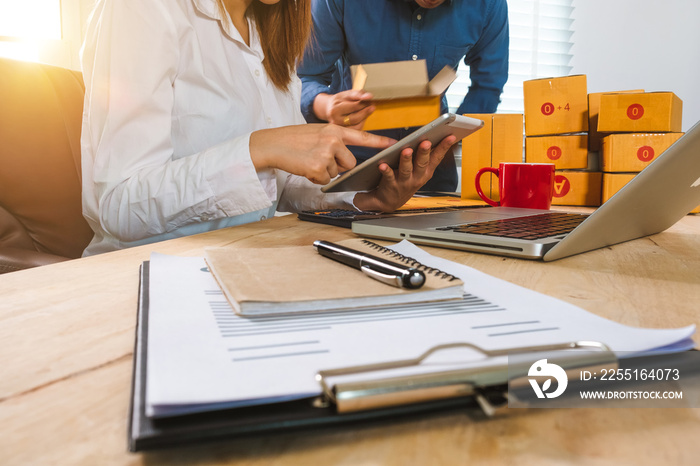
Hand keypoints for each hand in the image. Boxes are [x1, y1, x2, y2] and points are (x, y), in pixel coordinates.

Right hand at [249, 124, 395, 184]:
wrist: (273, 144)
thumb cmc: (294, 139)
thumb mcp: (318, 133)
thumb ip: (334, 141)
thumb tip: (346, 160)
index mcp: (334, 129)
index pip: (362, 136)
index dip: (379, 141)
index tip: (395, 144)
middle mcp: (333, 140)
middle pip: (350, 163)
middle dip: (338, 166)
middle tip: (319, 158)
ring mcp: (326, 153)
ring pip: (337, 173)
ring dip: (325, 172)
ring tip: (309, 160)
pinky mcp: (318, 167)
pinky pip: (325, 180)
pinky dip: (316, 178)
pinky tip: (305, 167)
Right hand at [313, 90, 374, 128]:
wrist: (329, 109)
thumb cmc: (339, 100)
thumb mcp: (347, 94)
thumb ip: (358, 94)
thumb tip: (369, 96)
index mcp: (335, 110)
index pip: (354, 107)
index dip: (364, 103)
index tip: (370, 99)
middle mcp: (335, 121)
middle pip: (355, 118)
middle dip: (365, 111)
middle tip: (371, 105)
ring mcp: (338, 129)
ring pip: (357, 126)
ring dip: (365, 118)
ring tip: (367, 110)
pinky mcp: (342, 133)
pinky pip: (356, 130)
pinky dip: (362, 123)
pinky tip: (362, 117)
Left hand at [353, 135, 458, 211]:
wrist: (390, 202)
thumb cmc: (406, 182)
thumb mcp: (420, 172)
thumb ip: (425, 157)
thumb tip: (431, 138)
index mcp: (426, 172)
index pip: (437, 157)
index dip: (444, 147)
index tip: (451, 136)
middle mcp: (417, 177)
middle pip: (422, 163)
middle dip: (424, 152)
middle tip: (426, 142)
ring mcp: (404, 182)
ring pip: (406, 170)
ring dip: (406, 160)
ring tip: (406, 151)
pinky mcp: (391, 184)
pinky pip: (388, 176)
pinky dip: (386, 170)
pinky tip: (383, 165)